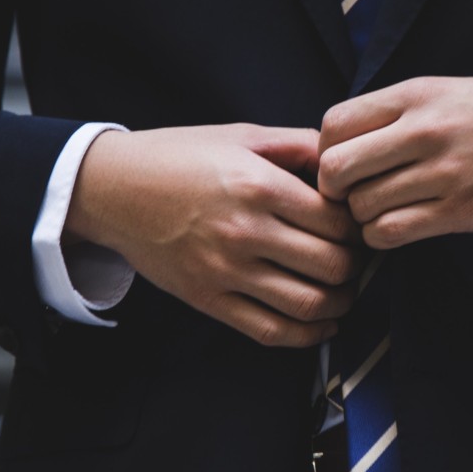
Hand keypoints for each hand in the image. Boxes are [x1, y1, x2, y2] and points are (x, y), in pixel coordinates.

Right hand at [64, 124, 363, 346]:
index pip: (337, 221)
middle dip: (355, 266)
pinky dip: (307, 336)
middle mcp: (245, 231)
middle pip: (332, 265)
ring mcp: (225, 271)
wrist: (113, 189)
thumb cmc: (179, 156)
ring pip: (308, 304)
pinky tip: (322, 324)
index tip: (358, 225)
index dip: (359, 226)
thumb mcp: (242, 136)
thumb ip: (299, 145)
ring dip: (340, 303)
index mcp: (259, 185)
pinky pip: (270, 331)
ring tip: (344, 291)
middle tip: (357, 258)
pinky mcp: (208, 299)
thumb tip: (346, 160)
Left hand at [317, 75, 472, 250]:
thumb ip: (397, 113)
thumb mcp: (448, 91)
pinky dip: (385, 236)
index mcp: (417, 94)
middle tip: (354, 195)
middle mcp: (426, 130)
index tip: (344, 163)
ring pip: (362, 208)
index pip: (333, 125)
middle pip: (336, 170)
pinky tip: (401, 226)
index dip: (326, 151)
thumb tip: (341, 145)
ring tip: (384, 210)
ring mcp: (446, 173)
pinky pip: (392, 233)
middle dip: (335, 189)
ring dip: (363, 217)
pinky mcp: (464, 211)